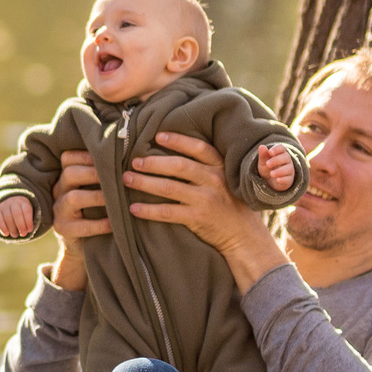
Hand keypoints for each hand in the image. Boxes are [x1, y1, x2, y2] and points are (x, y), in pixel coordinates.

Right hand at [0, 196, 39, 239]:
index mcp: (23, 201)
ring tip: (15, 235)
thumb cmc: (22, 213)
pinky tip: (6, 234)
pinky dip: (2, 227)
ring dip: (12, 228)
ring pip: (7, 217)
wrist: (9, 204)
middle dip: (21, 225)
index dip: (28, 221)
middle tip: (23, 234)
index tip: (30, 230)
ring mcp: (3, 205)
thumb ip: (28, 221)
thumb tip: (27, 230)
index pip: (26, 210)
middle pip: (17, 213)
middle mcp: (13, 202)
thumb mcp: (27, 213)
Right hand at [46, 150, 106, 289]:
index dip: (87, 155)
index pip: (68, 157)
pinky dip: (99, 224)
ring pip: (73, 198)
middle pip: (70, 173)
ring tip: (117, 199)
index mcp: (66, 176)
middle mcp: (59, 190)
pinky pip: (81, 225)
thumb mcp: (96, 189)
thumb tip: (132, 156)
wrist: (84, 244)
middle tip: (117, 175)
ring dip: (97, 197)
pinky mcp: (63, 229)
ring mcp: (59, 210)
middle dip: (94, 172)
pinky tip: (114, 223)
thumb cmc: (97, 210)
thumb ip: (105, 175)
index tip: (108, 155)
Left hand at [126, 131, 291, 292]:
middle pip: (179, 166)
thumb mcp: (226, 180)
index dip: (178, 140)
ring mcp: (206, 199)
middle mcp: (214, 180)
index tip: (158, 135)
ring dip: (144, 182)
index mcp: (220, 167)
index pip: (198, 148)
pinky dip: (148, 210)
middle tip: (134, 161)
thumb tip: (174, 153)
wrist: (244, 236)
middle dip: (153, 162)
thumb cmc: (230, 204)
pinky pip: (167, 212)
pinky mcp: (198, 218)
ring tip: (126, 179)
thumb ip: (207, 168)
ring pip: (169, 187)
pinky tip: (133, 208)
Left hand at [260, 144, 295, 191]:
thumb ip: (263, 155)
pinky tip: (277, 180)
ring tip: (271, 174)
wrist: (269, 181)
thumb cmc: (267, 168)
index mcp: (280, 153)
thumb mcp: (263, 161)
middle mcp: (287, 160)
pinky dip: (283, 179)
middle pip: (286, 157)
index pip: (281, 148)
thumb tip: (261, 146)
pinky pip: (288, 179)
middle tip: (267, 164)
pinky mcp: (289, 179)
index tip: (270, 152)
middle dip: (276, 160)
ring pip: (288, 168)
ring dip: (280, 171)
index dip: (276, 149)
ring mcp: (289, 170)